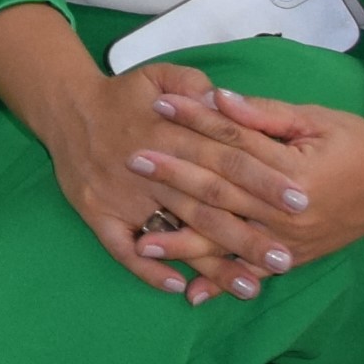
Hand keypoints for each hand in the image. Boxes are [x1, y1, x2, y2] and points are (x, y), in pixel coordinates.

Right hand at [19, 59, 288, 301]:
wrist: (64, 107)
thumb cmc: (121, 95)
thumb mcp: (159, 75)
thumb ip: (194, 84)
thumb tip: (226, 101)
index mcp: (169, 133)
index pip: (226, 160)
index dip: (263, 181)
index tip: (300, 201)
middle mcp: (149, 170)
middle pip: (207, 206)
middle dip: (248, 235)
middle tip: (286, 258)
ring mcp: (122, 197)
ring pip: (174, 236)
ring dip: (211, 264)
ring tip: (250, 288)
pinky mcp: (98, 214)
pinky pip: (122, 249)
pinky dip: (148, 269)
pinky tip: (179, 286)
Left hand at [135, 84, 363, 270]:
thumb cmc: (352, 139)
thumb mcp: (311, 117)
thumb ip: (261, 113)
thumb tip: (215, 98)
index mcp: (294, 172)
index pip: (232, 144)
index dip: (194, 123)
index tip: (156, 107)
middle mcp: (290, 212)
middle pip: (222, 192)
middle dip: (174, 178)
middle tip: (132, 161)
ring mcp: (292, 241)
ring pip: (229, 240)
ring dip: (184, 243)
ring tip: (142, 243)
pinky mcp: (296, 258)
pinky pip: (252, 272)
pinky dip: (222, 284)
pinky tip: (190, 293)